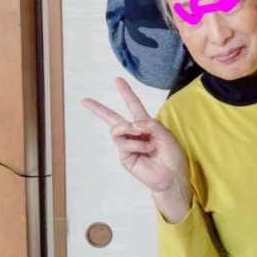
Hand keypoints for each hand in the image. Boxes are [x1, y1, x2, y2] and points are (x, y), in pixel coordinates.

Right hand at [82, 77, 190, 200]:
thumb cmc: (172, 156)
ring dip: (133, 131)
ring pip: (118, 129)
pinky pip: (124, 143)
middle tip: (85, 101)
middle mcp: (134, 134)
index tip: (117, 80)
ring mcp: (128, 145)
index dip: (126, 93)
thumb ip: (150, 124)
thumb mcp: (166, 134)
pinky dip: (137, 144)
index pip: (133, 106)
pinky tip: (147, 149)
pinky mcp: (125, 157)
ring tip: (148, 142)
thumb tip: (132, 124)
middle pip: (113, 119)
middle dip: (99, 109)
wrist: (172, 176)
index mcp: (146, 125)